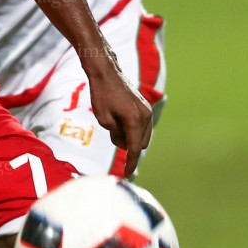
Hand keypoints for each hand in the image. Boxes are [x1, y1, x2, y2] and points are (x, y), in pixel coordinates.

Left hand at [84, 54, 153, 176]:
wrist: (106, 72)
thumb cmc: (101, 95)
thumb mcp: (104, 119)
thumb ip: (116, 135)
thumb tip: (126, 143)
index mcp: (135, 119)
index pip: (135, 149)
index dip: (130, 163)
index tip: (127, 175)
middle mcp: (145, 116)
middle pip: (140, 144)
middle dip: (127, 144)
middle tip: (111, 130)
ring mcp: (147, 111)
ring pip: (141, 136)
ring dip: (129, 136)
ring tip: (113, 121)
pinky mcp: (144, 107)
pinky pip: (141, 127)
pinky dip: (131, 129)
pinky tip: (119, 119)